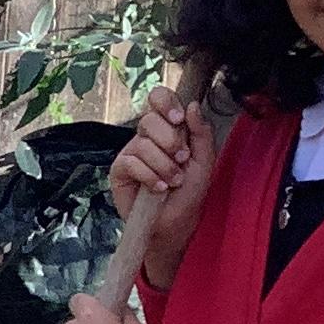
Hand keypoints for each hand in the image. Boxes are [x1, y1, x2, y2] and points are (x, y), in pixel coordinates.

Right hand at [107, 83, 216, 291]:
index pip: (159, 99)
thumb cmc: (189, 194)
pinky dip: (149, 177)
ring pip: (143, 145)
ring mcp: (131, 153)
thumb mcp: (204, 161)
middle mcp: (147, 138)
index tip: (178, 119)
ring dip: (163, 166)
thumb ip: (202, 133)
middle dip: (170, 142)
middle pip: (150, 120)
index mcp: (168, 129)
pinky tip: (158, 189)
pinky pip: (131, 163)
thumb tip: (192, 106)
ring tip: (172, 182)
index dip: (166, 103)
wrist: (175, 224)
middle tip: (180, 160)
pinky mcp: (119, 171)